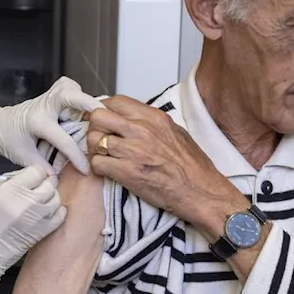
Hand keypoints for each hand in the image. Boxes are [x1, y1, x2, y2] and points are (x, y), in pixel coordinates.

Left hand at [0, 77, 102, 173]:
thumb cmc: (8, 140)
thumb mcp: (22, 157)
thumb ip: (41, 168)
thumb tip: (57, 181)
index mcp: (36, 122)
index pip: (62, 139)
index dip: (76, 156)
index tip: (86, 168)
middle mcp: (43, 106)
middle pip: (68, 94)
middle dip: (87, 102)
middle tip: (103, 114)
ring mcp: (47, 98)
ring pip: (70, 87)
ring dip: (84, 97)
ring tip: (95, 113)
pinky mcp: (51, 95)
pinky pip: (69, 87)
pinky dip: (78, 93)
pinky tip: (83, 107)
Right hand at [0, 167, 66, 289]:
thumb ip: (11, 181)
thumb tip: (28, 176)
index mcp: (11, 189)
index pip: (37, 171)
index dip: (34, 173)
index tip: (31, 177)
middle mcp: (27, 201)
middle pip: (49, 184)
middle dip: (42, 184)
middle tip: (34, 189)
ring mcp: (38, 217)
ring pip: (56, 198)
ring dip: (49, 198)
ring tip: (39, 202)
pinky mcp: (44, 231)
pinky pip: (60, 215)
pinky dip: (56, 211)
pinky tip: (46, 212)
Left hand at [86, 96, 243, 232]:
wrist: (201, 192)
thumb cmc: (192, 167)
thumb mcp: (175, 132)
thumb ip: (151, 123)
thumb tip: (132, 119)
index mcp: (153, 118)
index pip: (115, 101)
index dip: (104, 110)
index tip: (104, 120)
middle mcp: (141, 130)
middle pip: (98, 116)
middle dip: (95, 127)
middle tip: (100, 139)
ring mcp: (133, 150)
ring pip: (93, 139)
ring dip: (94, 149)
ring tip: (104, 156)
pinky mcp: (127, 172)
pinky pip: (96, 163)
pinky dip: (97, 168)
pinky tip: (108, 171)